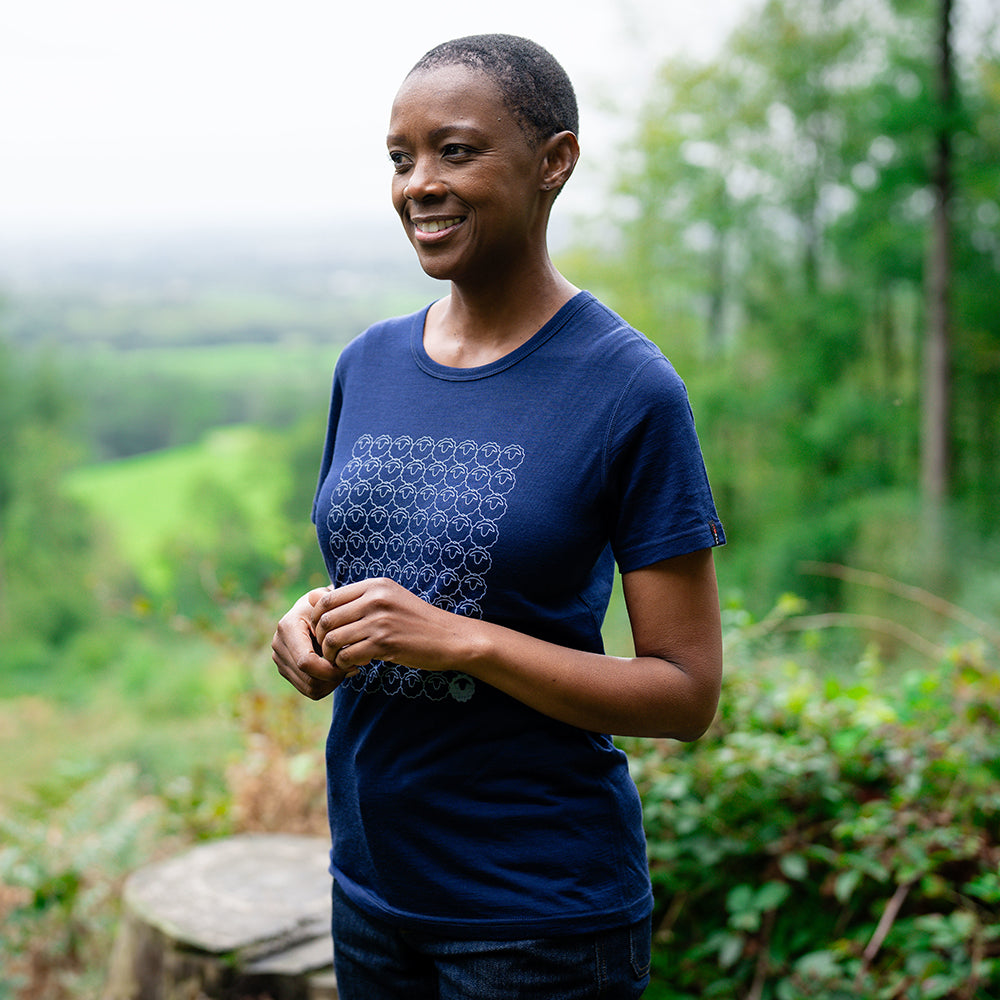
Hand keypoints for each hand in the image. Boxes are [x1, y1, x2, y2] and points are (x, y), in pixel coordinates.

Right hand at [272, 589, 353, 699]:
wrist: (316, 607)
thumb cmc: (330, 605)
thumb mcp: (335, 608)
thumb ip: (340, 625)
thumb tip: (353, 649)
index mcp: (288, 627)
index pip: (306, 662)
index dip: (329, 669)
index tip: (350, 664)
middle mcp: (279, 644)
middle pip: (308, 679)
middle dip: (333, 678)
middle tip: (353, 667)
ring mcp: (280, 658)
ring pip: (309, 688)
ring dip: (331, 683)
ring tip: (347, 668)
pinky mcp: (286, 668)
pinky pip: (308, 689)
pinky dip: (326, 685)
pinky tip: (338, 672)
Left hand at [309, 577, 467, 673]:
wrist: (449, 637)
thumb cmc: (416, 620)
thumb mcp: (386, 600)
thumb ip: (350, 599)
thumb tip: (310, 596)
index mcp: (375, 586)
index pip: (328, 599)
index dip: (318, 619)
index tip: (324, 632)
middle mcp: (375, 599)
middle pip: (327, 619)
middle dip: (321, 639)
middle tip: (329, 650)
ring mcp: (380, 621)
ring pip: (334, 639)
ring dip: (331, 654)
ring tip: (340, 660)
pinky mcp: (385, 643)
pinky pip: (348, 655)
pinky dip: (345, 664)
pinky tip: (355, 665)